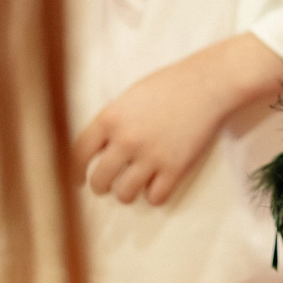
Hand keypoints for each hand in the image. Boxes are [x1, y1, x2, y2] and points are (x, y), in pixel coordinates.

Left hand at [77, 49, 235, 206]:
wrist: (208, 83)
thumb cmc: (169, 85)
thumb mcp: (130, 97)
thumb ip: (113, 121)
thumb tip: (99, 150)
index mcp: (110, 118)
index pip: (78, 153)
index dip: (75, 171)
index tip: (78, 181)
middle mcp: (126, 140)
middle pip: (100, 180)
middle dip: (102, 186)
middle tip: (109, 184)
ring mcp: (151, 156)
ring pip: (124, 195)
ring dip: (127, 193)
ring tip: (134, 185)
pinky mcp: (175, 168)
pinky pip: (155, 198)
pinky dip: (155, 195)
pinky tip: (158, 184)